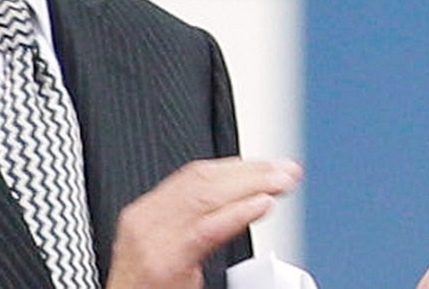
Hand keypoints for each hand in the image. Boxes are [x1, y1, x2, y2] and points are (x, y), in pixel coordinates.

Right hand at [105, 157, 301, 288]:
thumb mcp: (163, 252)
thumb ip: (189, 227)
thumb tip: (234, 207)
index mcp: (144, 214)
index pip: (193, 176)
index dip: (234, 167)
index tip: (266, 166)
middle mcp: (145, 221)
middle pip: (202, 180)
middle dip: (249, 171)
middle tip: (284, 170)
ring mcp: (153, 241)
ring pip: (206, 197)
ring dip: (251, 186)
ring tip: (281, 183)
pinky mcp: (166, 263)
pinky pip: (207, 230)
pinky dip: (238, 213)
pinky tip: (261, 205)